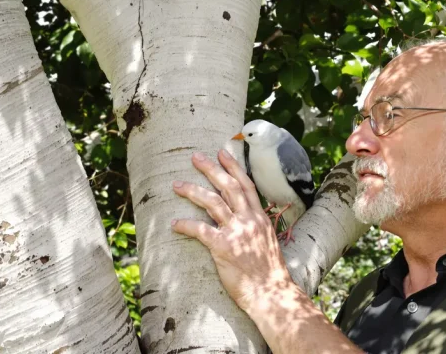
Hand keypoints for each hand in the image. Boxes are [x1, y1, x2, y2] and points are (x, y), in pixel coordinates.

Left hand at [171, 150, 293, 311]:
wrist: (271, 293)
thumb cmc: (268, 272)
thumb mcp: (267, 242)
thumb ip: (255, 227)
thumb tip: (244, 220)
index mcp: (260, 217)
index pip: (246, 185)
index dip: (233, 167)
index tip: (222, 152)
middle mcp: (249, 220)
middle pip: (228, 186)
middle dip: (210, 169)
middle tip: (195, 157)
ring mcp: (237, 232)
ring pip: (212, 202)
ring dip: (192, 190)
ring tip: (176, 184)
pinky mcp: (223, 247)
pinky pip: (200, 230)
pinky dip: (185, 225)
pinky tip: (174, 223)